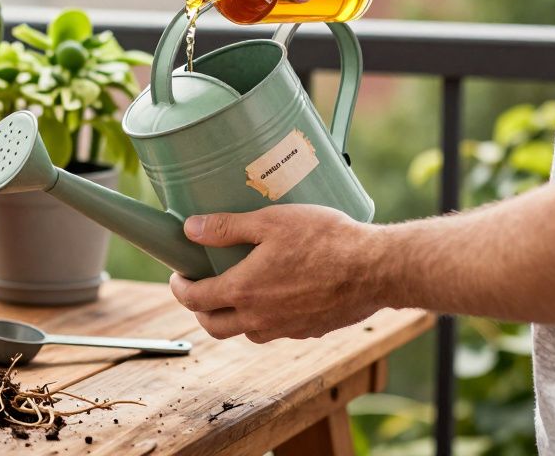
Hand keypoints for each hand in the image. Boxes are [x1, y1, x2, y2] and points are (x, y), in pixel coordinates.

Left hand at [169, 204, 382, 342]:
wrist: (375, 269)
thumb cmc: (325, 239)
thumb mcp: (270, 222)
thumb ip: (227, 227)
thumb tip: (190, 229)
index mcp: (243, 291)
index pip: (195, 300)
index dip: (180, 288)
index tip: (178, 276)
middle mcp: (259, 319)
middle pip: (214, 326)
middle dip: (200, 309)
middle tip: (200, 288)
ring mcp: (284, 330)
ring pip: (245, 332)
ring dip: (233, 316)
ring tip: (238, 290)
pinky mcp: (307, 331)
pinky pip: (274, 330)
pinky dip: (264, 317)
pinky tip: (276, 294)